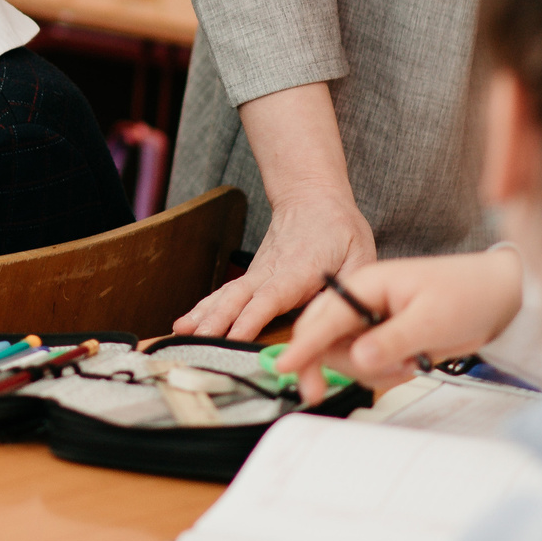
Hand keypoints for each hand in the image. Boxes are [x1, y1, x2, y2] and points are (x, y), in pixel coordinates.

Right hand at [175, 188, 375, 342]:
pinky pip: (224, 294)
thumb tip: (344, 323)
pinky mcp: (252, 276)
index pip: (271, 297)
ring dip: (203, 315)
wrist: (312, 197)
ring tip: (181, 333)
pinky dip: (203, 308)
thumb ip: (351, 289)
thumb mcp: (360, 255)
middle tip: (199, 343)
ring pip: (226, 296)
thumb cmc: (339, 227)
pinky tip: (185, 323)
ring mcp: (257, 273)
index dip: (253, 318)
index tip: (235, 336)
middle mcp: (271, 272)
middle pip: (239, 298)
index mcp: (299, 270)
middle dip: (218, 322)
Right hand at [273, 250, 525, 401]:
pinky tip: (411, 364)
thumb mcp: (431, 320)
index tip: (286, 366)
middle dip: (330, 365)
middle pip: (324, 338)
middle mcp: (363, 301)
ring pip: (346, 357)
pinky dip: (384, 374)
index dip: (304, 344)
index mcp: (367, 284)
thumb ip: (392, 339)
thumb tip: (357, 358)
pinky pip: (368, 365)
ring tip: (409, 364)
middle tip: (321, 392)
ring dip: (371, 371)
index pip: (325, 316)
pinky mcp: (385, 338)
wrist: (498, 296)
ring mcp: (373, 320)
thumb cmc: (467, 293)